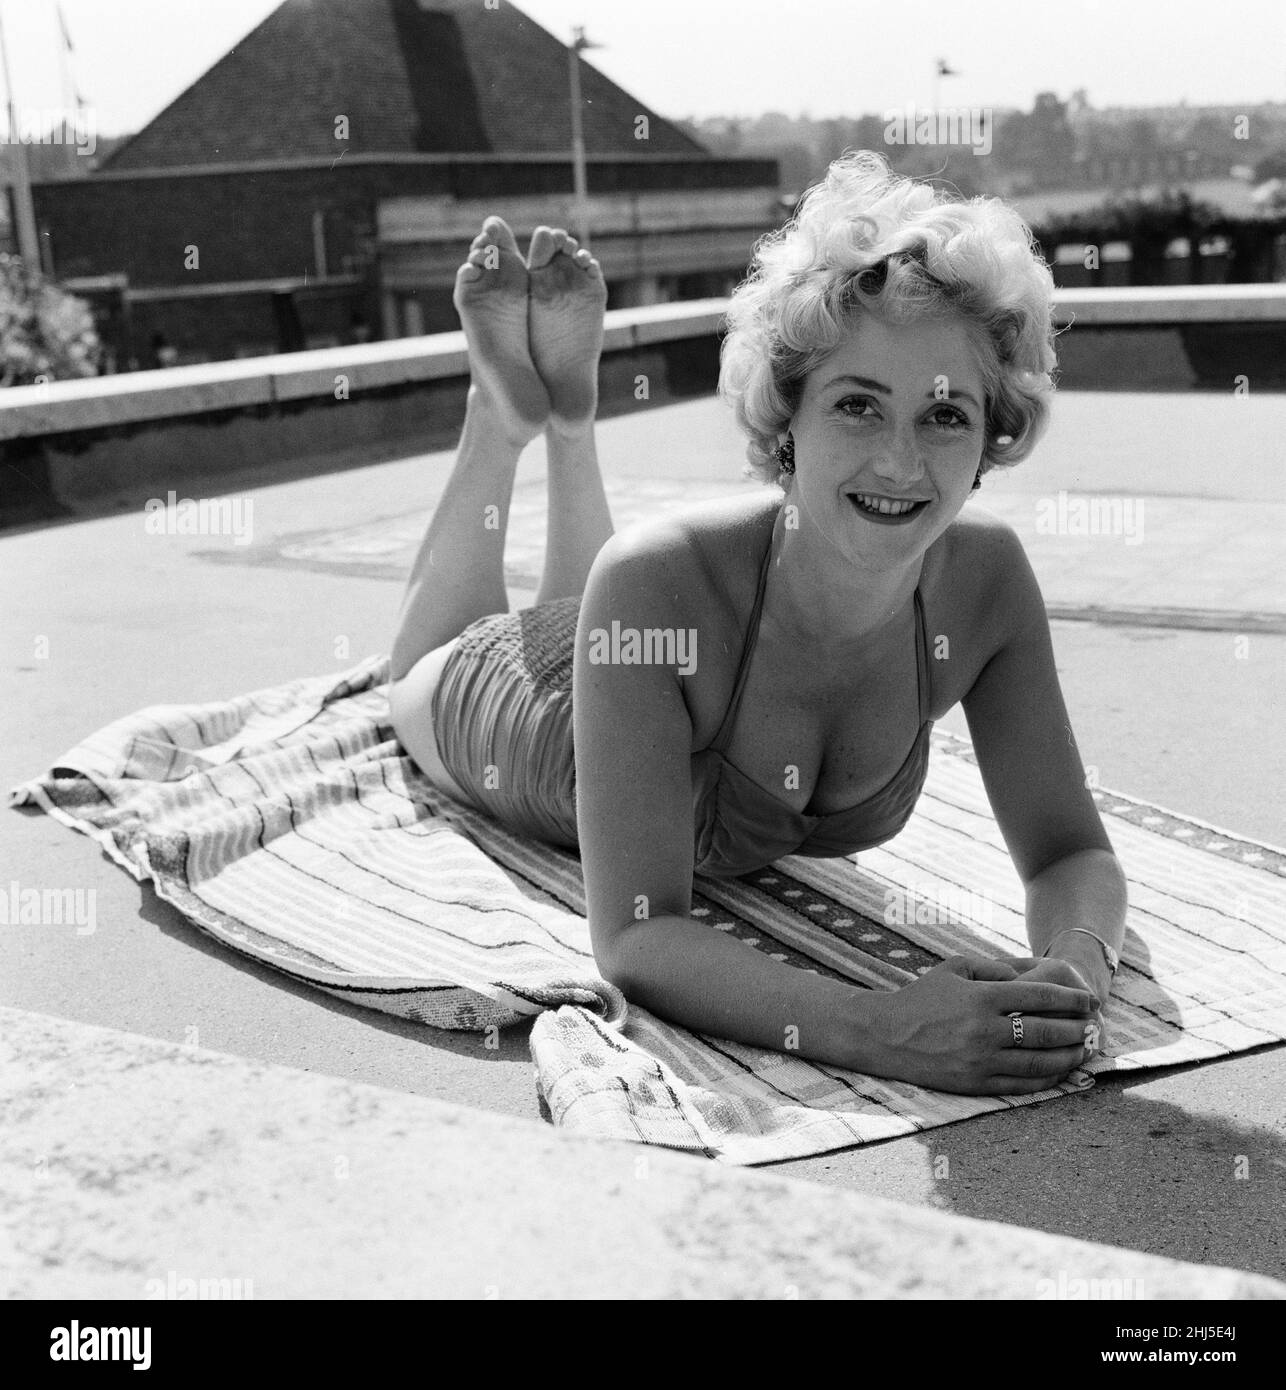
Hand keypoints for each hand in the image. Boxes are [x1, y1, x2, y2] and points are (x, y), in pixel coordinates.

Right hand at [869, 953, 1098, 1095]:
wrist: (886, 1035)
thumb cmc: (923, 997)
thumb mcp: (956, 969)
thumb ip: (995, 968)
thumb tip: (1032, 976)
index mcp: (981, 997)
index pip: (1039, 997)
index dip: (1071, 1000)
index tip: (1090, 1001)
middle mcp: (984, 1029)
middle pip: (1046, 1031)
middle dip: (1076, 1028)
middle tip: (1093, 1026)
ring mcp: (981, 1060)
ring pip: (1039, 1061)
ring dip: (1068, 1055)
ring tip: (1083, 1049)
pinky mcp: (976, 1083)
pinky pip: (1022, 1084)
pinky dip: (1048, 1078)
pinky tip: (1060, 1070)